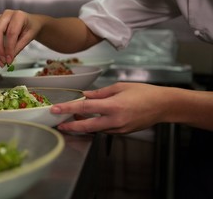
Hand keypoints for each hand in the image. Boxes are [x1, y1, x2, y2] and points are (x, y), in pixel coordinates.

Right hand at [0, 9, 42, 66]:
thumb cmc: (31, 28)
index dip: (9, 48)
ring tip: (1, 62)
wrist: (30, 23)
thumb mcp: (29, 37)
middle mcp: (6, 15)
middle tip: (3, 61)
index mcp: (18, 15)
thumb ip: (19, 47)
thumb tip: (9, 58)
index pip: (11, 33)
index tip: (9, 60)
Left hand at [51, 82, 167, 133]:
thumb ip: (100, 93)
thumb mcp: (120, 87)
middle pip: (86, 126)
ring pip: (95, 129)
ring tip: (75, 117)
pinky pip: (104, 130)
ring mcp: (119, 128)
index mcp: (113, 106)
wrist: (163, 105)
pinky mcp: (122, 132)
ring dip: (83, 124)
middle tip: (59, 124)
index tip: (55, 109)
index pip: (84, 107)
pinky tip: (92, 118)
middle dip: (71, 126)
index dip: (67, 108)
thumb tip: (85, 95)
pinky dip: (95, 125)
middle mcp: (115, 120)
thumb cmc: (144, 93)